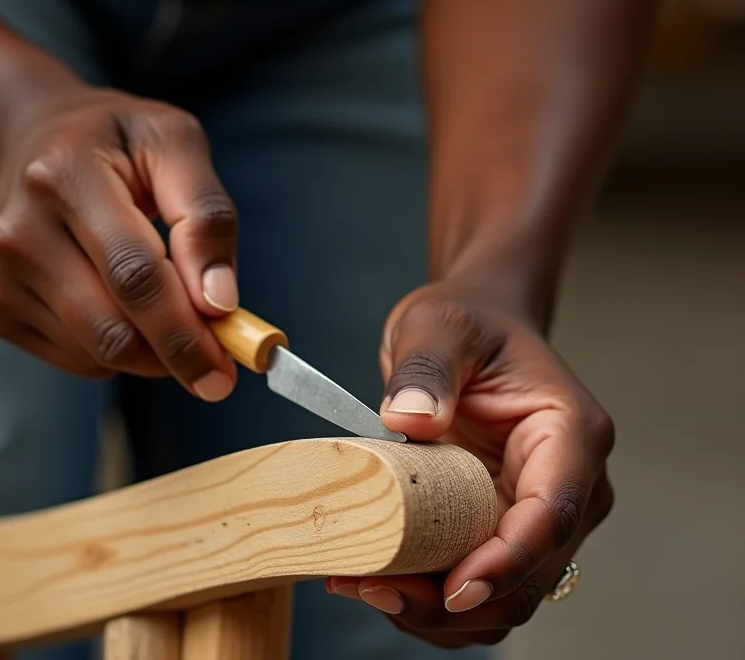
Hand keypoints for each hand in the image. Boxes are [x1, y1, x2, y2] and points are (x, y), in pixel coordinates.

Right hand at [0, 81, 237, 399]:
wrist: (33, 138)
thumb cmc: (116, 140)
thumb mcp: (175, 145)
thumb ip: (205, 216)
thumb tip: (219, 300)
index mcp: (66, 178)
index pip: (135, 274)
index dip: (186, 328)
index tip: (228, 365)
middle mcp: (22, 231)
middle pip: (113, 328)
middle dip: (176, 357)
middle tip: (219, 370)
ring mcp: (3, 275)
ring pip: (97, 353)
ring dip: (152, 354)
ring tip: (174, 313)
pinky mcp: (2, 306)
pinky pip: (77, 359)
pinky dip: (118, 352)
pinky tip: (128, 310)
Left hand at [326, 281, 614, 647]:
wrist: (475, 332)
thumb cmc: (469, 322)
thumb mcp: (439, 325)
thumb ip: (426, 369)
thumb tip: (410, 421)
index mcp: (569, 433)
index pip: (550, 514)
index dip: (506, 562)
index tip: (451, 587)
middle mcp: (569, 484)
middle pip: (528, 573)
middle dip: (454, 598)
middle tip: (373, 587)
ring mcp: (537, 513)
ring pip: (503, 595)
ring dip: (436, 609)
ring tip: (361, 582)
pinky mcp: (502, 528)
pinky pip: (476, 584)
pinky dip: (431, 597)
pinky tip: (377, 577)